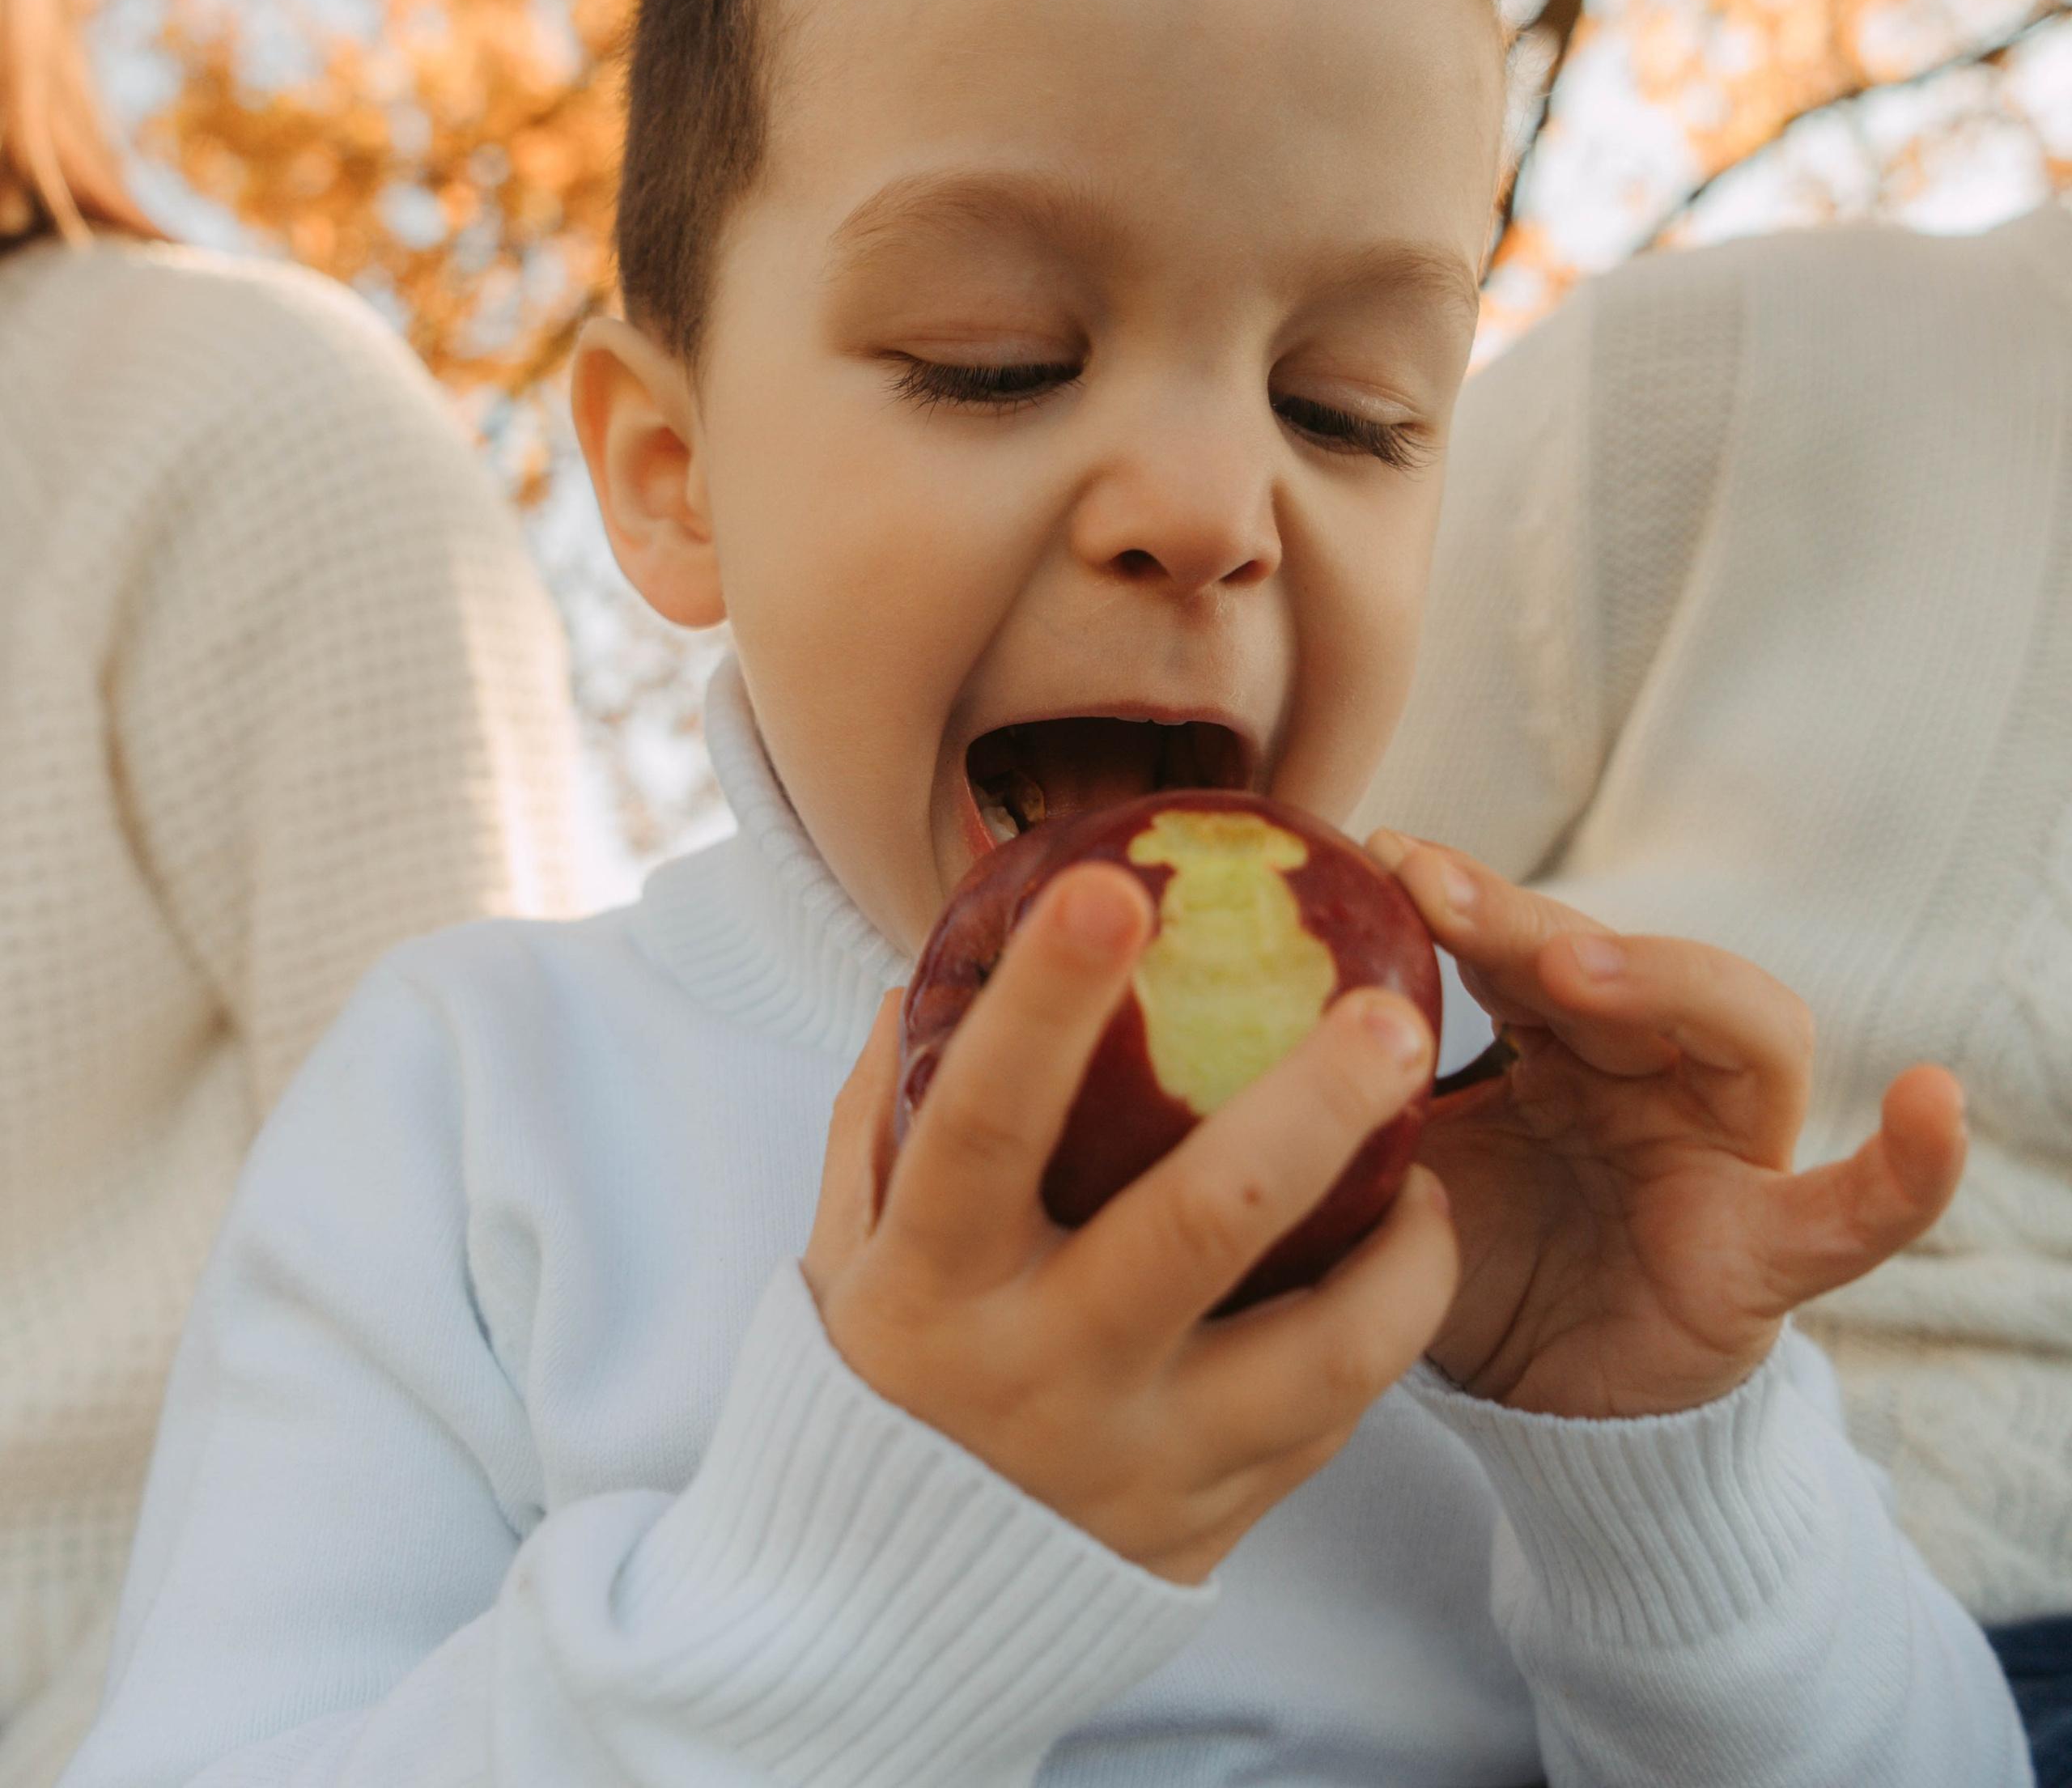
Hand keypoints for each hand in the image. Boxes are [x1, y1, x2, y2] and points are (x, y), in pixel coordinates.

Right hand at [801, 863, 1456, 1584]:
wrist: (880, 1609)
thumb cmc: (878, 1370)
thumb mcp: (844, 1243)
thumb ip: (886, 1106)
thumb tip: (932, 961)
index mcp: (928, 1283)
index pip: (981, 1122)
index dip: (1045, 1006)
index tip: (1113, 889)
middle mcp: (1035, 1372)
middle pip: (1194, 1226)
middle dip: (1304, 1108)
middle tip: (1389, 1013)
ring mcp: (1135, 1457)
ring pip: (1314, 1352)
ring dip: (1403, 1244)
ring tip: (1433, 1143)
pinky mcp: (1210, 1518)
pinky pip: (1334, 1417)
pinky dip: (1389, 1319)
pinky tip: (1410, 1238)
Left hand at [1369, 833, 1966, 1419]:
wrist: (1536, 1408)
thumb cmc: (1474, 1262)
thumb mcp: (1404, 1168)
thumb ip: (1361, 1094)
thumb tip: (1243, 1014)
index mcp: (1561, 1048)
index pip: (1526, 949)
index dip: (1463, 901)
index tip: (1384, 856)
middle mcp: (1652, 1076)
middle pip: (1620, 967)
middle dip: (1527, 920)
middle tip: (1436, 890)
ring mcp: (1721, 1153)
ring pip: (1741, 1032)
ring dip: (1669, 982)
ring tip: (1577, 968)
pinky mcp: (1768, 1252)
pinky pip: (1855, 1211)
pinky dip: (1906, 1167)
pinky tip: (1931, 1103)